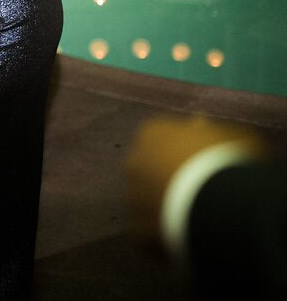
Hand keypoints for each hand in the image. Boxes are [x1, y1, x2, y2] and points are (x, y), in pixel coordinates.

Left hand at [124, 115, 265, 239]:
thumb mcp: (231, 137)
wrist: (220, 206)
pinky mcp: (137, 231)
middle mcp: (134, 162)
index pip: (162, 139)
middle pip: (150, 170)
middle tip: (199, 193)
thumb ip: (211, 132)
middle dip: (169, 180)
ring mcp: (132, 197)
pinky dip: (165, 236)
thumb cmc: (229, 163)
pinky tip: (188, 237)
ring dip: (164, 208)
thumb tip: (199, 126)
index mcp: (152, 133)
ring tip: (196, 218)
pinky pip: (150, 233)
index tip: (204, 164)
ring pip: (147, 202)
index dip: (185, 153)